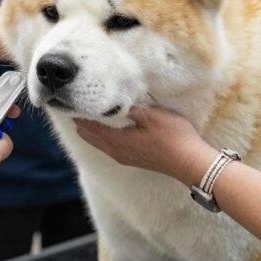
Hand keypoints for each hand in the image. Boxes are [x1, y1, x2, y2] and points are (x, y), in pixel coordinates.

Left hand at [75, 106, 216, 184]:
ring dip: (90, 129)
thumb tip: (113, 98)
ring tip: (84, 115)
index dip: (78, 113)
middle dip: (81, 121)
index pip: (88, 125)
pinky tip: (105, 130)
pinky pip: (107, 147)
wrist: (190, 162)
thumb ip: (130, 107)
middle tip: (74, 105)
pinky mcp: (132, 159)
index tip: (70, 100)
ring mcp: (123, 157)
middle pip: (89, 136)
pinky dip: (100, 136)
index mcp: (115, 140)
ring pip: (97, 142)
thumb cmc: (173, 137)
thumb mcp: (151, 115)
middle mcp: (115, 151)